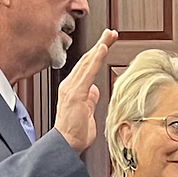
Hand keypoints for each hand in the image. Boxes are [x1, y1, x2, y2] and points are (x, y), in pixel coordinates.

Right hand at [54, 28, 117, 151]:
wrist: (66, 144)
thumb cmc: (75, 132)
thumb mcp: (87, 112)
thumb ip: (90, 99)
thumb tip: (94, 90)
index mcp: (74, 89)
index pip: (86, 67)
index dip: (97, 54)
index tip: (107, 43)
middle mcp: (70, 85)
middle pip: (87, 60)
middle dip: (100, 45)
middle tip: (111, 33)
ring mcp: (71, 88)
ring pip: (87, 62)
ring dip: (100, 47)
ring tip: (109, 35)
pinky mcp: (75, 93)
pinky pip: (87, 72)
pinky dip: (95, 59)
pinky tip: (102, 49)